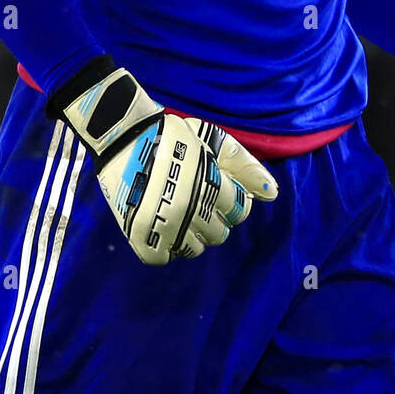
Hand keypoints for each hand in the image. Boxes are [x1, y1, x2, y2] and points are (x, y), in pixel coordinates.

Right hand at [48, 58, 277, 261]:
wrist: (122, 137)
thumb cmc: (173, 136)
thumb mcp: (213, 140)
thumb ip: (244, 166)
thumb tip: (272, 193)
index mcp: (210, 184)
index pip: (239, 210)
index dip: (231, 200)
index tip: (217, 190)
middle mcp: (190, 209)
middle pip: (220, 234)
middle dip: (214, 217)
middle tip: (197, 199)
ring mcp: (163, 225)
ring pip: (194, 249)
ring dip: (192, 233)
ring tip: (180, 212)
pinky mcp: (139, 236)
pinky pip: (163, 257)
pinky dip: (165, 246)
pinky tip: (162, 226)